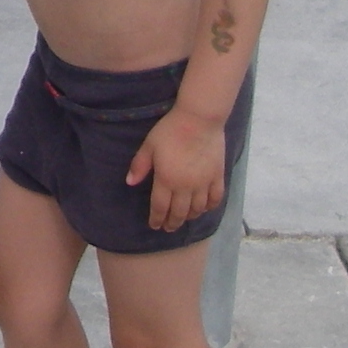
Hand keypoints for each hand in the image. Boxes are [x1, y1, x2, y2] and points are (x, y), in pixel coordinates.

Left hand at [126, 108, 229, 234]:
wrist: (199, 119)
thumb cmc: (170, 130)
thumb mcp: (149, 146)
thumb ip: (140, 165)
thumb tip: (130, 183)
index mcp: (166, 180)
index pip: (160, 207)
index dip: (156, 219)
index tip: (154, 225)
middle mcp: (185, 186)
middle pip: (179, 212)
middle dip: (172, 223)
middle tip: (168, 228)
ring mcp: (204, 183)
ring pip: (197, 209)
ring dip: (189, 217)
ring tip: (183, 219)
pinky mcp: (217, 176)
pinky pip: (215, 198)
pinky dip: (209, 207)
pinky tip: (204, 208)